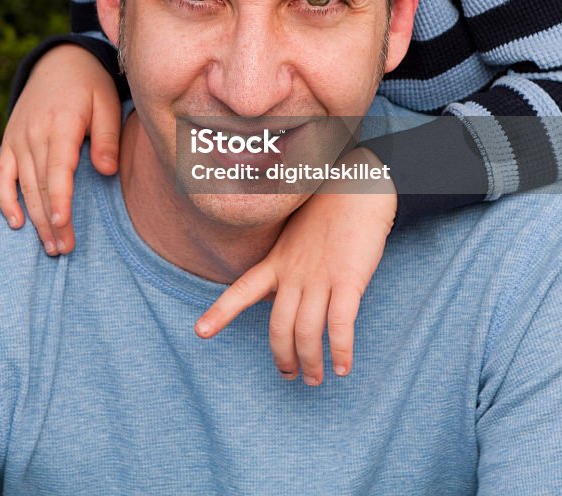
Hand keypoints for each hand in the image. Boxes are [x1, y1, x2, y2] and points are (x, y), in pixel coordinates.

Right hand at [0, 45, 120, 253]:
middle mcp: (34, 133)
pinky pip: (2, 175)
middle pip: (41, 184)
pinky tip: (16, 223)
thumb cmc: (91, 85)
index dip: (60, 199)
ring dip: (35, 218)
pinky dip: (4, 199)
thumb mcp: (107, 102)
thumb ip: (107, 137)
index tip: (64, 225)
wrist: (59, 62)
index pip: (58, 169)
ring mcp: (18, 138)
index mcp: (61, 123)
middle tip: (63, 250)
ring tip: (50, 246)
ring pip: (23, 185)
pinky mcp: (9, 142)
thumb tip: (106, 171)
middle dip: (51, 221)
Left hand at [195, 149, 395, 384]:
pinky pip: (341, 324)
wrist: (360, 183)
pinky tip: (344, 367)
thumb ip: (289, 261)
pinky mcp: (349, 278)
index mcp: (278, 259)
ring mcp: (320, 276)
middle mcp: (294, 271)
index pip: (242, 288)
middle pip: (279, 325)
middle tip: (291, 376)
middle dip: (283, 356)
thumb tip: (284, 289)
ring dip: (310, 361)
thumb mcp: (298, 233)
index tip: (200, 332)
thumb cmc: (331, 206)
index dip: (221, 312)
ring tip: (316, 378)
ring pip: (306, 331)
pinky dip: (341, 350)